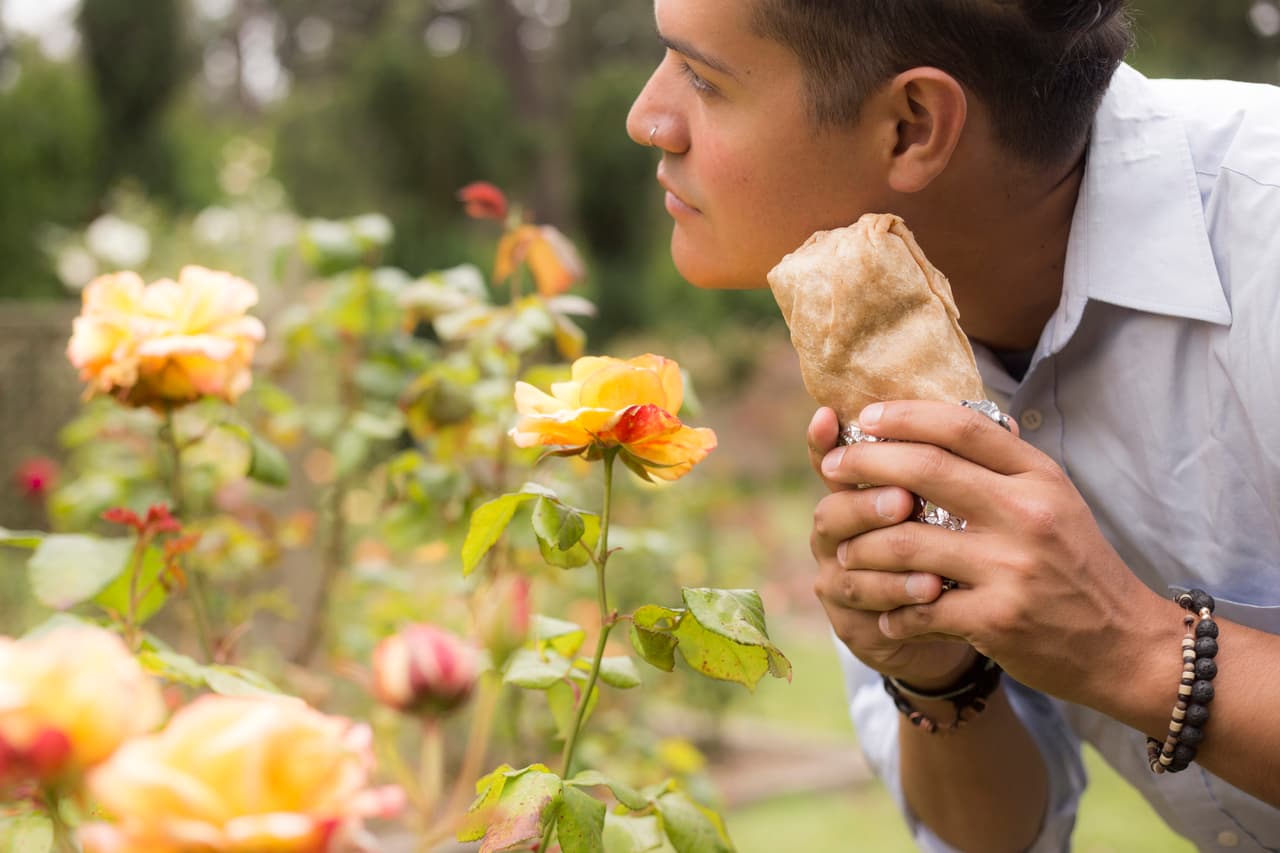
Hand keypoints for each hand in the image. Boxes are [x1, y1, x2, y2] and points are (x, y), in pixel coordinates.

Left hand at [819, 400, 1167, 705]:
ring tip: (848, 551)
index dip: (905, 415)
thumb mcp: (1056, 501)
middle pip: (925, 469)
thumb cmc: (1077, 567)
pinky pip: (919, 606)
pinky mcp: (997, 620)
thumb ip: (1005, 465)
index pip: (962, 425)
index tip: (867, 416)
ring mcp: (1011, 568)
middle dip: (865, 463)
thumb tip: (946, 418)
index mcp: (1038, 478)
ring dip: (865, 546)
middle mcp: (1026, 515)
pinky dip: (894, 610)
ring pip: (907, 540)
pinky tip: (887, 612)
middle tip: (833, 468)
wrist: (1126, 645)